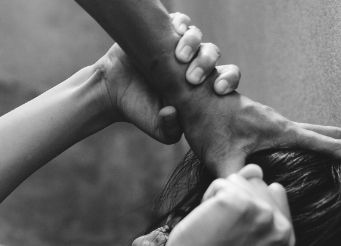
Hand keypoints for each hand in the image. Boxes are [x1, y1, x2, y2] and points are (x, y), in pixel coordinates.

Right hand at [93, 13, 240, 143]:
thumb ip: (171, 128)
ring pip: (197, 36)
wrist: (112, 93)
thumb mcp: (158, 129)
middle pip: (213, 53)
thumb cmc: (140, 111)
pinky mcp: (162, 32)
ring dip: (193, 43)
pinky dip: (180, 23)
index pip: (227, 77)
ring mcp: (178, 46)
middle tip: (192, 78)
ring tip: (178, 56)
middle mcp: (193, 63)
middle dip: (207, 62)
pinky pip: (179, 21)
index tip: (219, 90)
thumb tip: (174, 112)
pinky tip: (174, 32)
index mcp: (202, 85)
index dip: (228, 80)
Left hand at [160, 164, 293, 245]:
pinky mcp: (238, 201)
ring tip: (217, 226)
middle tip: (226, 231)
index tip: (238, 232)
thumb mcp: (248, 226)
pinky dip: (208, 199)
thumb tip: (256, 167)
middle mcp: (280, 225)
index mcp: (287, 236)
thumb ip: (258, 194)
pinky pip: (220, 183)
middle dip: (235, 199)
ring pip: (238, 180)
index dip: (249, 205)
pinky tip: (208, 222)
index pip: (274, 191)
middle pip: (257, 183)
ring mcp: (261, 211)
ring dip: (220, 198)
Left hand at [180, 93, 340, 179]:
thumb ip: (236, 184)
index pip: (331, 146)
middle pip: (331, 136)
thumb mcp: (221, 160)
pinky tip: (304, 170)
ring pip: (316, 134)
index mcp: (283, 133)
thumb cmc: (208, 125)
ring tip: (339, 179)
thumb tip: (249, 207)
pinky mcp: (266, 125)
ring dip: (331, 152)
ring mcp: (277, 123)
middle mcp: (285, 125)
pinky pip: (300, 137)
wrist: (194, 95)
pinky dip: (313, 151)